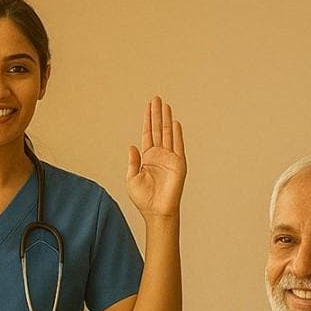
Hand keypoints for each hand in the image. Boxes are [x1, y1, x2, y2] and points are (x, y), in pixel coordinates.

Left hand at [125, 96, 185, 224]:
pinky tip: (175, 122)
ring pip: (168, 134)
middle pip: (158, 129)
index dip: (148, 120)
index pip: (148, 134)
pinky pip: (177, 145)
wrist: (156, 211)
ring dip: (166, 119)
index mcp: (148, 158)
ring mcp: (169, 158)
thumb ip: (132, 161)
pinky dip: (177, 134)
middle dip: (157, 114)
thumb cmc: (144, 199)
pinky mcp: (178, 164)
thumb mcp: (132, 178)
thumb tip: (132, 145)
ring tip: (165, 105)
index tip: (148, 106)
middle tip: (156, 98)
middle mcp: (159, 155)